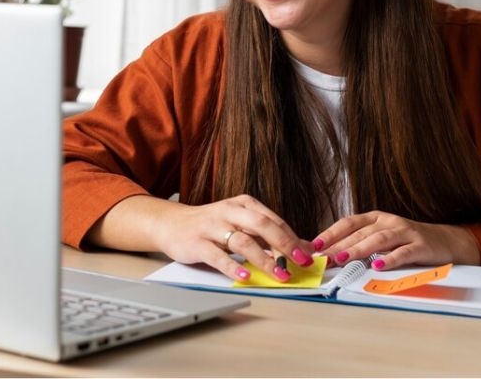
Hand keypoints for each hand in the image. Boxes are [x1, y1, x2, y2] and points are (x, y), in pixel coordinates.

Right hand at [153, 194, 315, 282]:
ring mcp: (212, 227)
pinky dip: (233, 267)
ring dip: (264, 259)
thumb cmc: (211, 225)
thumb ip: (264, 234)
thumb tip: (298, 249)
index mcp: (243, 204)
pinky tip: (245, 276)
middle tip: (301, 262)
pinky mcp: (197, 243)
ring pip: (243, 241)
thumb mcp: (239, 223)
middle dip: (285, 245)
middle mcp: (229, 212)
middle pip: (262, 225)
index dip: (293, 237)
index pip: (274, 220)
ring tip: (279, 274)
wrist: (172, 224)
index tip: (308, 254)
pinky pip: (218, 256)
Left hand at [312, 211, 479, 269]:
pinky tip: (378, 266)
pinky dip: (390, 259)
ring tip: (344, 258)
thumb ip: (360, 244)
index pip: (348, 223)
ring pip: (379, 240)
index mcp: (375, 218)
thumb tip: (330, 256)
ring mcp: (405, 232)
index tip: (315, 246)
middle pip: (360, 233)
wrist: (446, 241)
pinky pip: (404, 252)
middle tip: (324, 258)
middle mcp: (388, 221)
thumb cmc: (407, 242)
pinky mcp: (421, 245)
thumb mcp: (382, 238)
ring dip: (359, 249)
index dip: (331, 233)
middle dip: (339, 246)